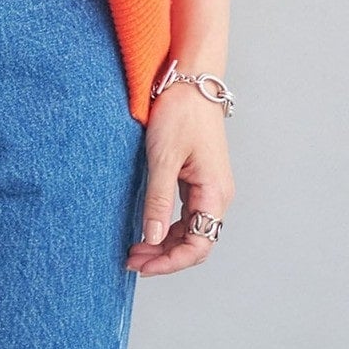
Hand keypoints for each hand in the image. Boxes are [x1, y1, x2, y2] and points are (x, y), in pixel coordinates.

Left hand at [124, 82, 234, 275]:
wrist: (191, 82)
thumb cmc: (180, 113)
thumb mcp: (162, 157)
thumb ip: (157, 199)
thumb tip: (152, 238)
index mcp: (215, 193)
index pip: (199, 245)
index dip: (171, 262)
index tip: (143, 267)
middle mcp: (217, 195)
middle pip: (196, 242)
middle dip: (165, 257)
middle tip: (132, 261)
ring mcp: (209, 188)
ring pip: (190, 230)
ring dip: (165, 244)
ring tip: (135, 250)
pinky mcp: (198, 179)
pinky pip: (186, 215)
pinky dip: (167, 226)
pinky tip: (147, 230)